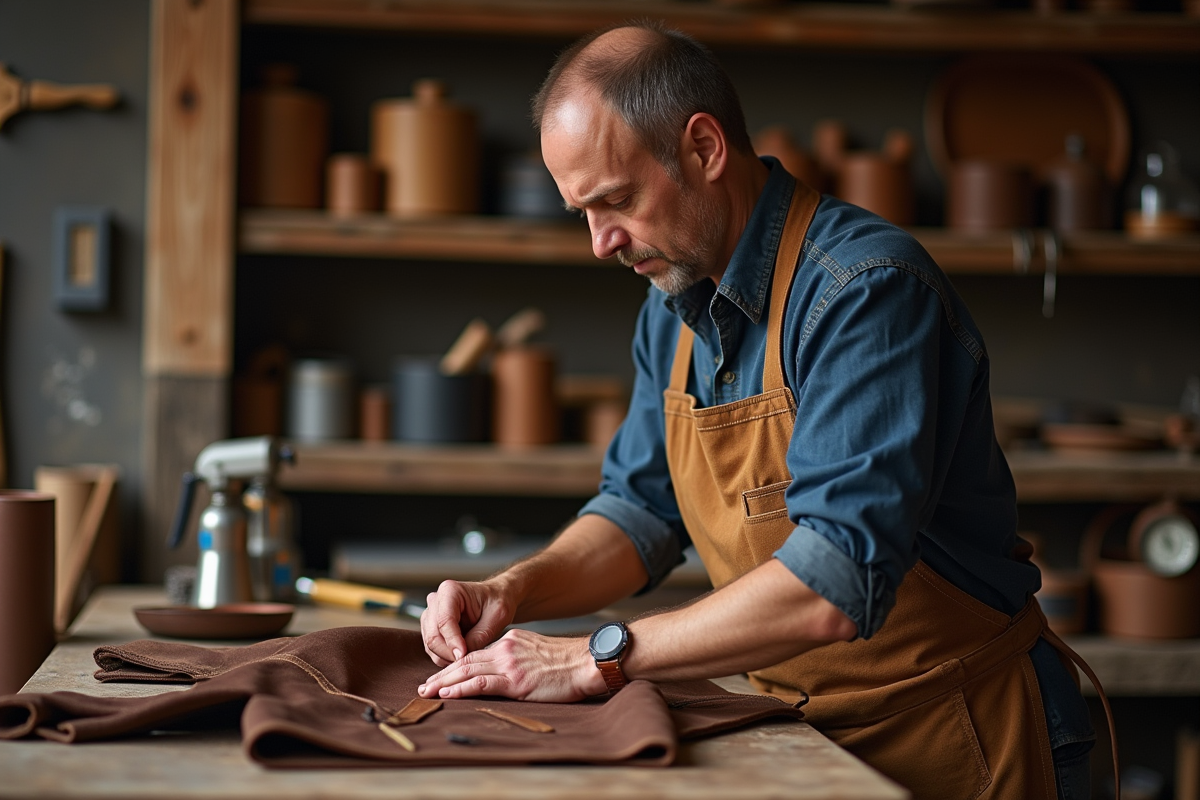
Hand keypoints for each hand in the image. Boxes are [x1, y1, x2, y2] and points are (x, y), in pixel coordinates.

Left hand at [418, 629, 606, 702]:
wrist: (586, 662)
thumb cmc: (569, 662)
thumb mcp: (540, 652)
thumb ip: (521, 657)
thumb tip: (510, 671)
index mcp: (511, 641)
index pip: (476, 653)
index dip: (457, 665)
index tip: (442, 675)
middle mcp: (506, 649)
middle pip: (466, 660)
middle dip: (443, 673)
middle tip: (424, 685)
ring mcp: (509, 664)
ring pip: (467, 671)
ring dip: (444, 682)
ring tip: (427, 691)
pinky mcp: (515, 680)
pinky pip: (481, 683)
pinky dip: (461, 688)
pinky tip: (447, 693)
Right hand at [420, 579, 515, 666]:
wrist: (497, 598)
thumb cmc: (498, 602)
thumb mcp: (496, 617)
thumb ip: (478, 637)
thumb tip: (460, 656)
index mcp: (450, 591)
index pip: (444, 621)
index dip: (453, 642)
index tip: (463, 656)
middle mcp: (435, 601)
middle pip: (433, 635)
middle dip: (449, 653)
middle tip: (466, 662)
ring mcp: (430, 614)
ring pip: (430, 644)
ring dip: (447, 657)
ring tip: (467, 659)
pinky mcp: (430, 627)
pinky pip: (432, 648)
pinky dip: (445, 657)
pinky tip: (461, 656)